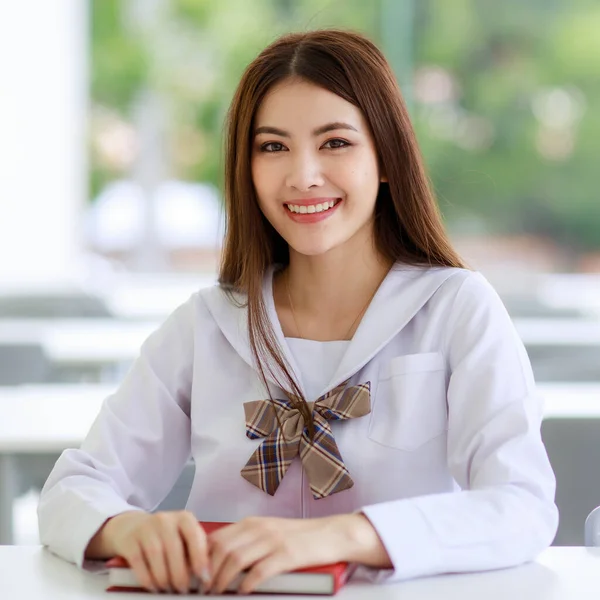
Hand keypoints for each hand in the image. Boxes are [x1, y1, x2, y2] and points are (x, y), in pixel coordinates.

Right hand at [107, 510, 209, 593]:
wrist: (131, 527)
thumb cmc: (165, 536)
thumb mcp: (182, 536)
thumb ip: (194, 550)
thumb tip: (205, 575)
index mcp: (183, 518)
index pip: (194, 536)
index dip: (200, 558)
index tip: (203, 577)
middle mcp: (165, 519)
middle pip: (174, 548)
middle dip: (180, 574)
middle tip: (183, 590)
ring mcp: (146, 528)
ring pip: (156, 555)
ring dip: (164, 578)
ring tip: (168, 589)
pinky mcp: (130, 540)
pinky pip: (139, 562)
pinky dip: (148, 578)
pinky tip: (154, 586)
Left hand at [205, 514, 388, 594]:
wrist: (331, 534)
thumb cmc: (299, 537)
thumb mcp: (269, 533)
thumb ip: (247, 541)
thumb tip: (219, 560)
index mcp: (252, 523)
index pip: (217, 537)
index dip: (202, 557)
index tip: (196, 575)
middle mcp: (260, 528)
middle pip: (222, 548)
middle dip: (208, 571)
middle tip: (204, 588)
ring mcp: (274, 540)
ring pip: (236, 558)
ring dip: (222, 579)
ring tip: (218, 592)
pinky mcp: (288, 554)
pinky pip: (260, 570)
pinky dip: (247, 582)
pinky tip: (242, 591)